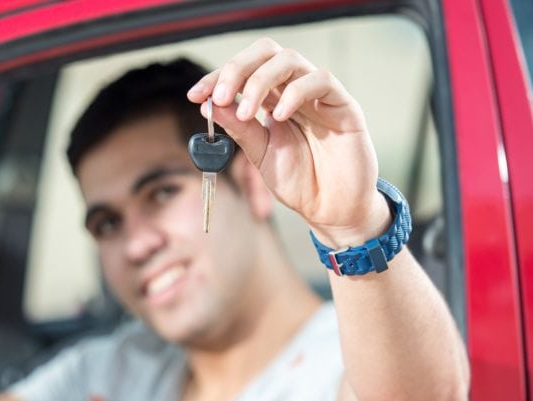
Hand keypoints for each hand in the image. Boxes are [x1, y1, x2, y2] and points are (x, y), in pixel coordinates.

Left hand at [187, 38, 390, 247]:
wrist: (330, 209)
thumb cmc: (299, 182)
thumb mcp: (260, 154)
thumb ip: (239, 129)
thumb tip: (209, 105)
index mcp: (272, 99)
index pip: (243, 72)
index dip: (217, 77)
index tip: (195, 95)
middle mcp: (294, 90)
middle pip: (265, 53)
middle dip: (236, 69)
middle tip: (220, 95)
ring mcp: (319, 95)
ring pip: (289, 60)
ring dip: (260, 81)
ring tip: (246, 112)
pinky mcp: (343, 105)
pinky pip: (320, 81)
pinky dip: (294, 93)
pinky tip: (278, 117)